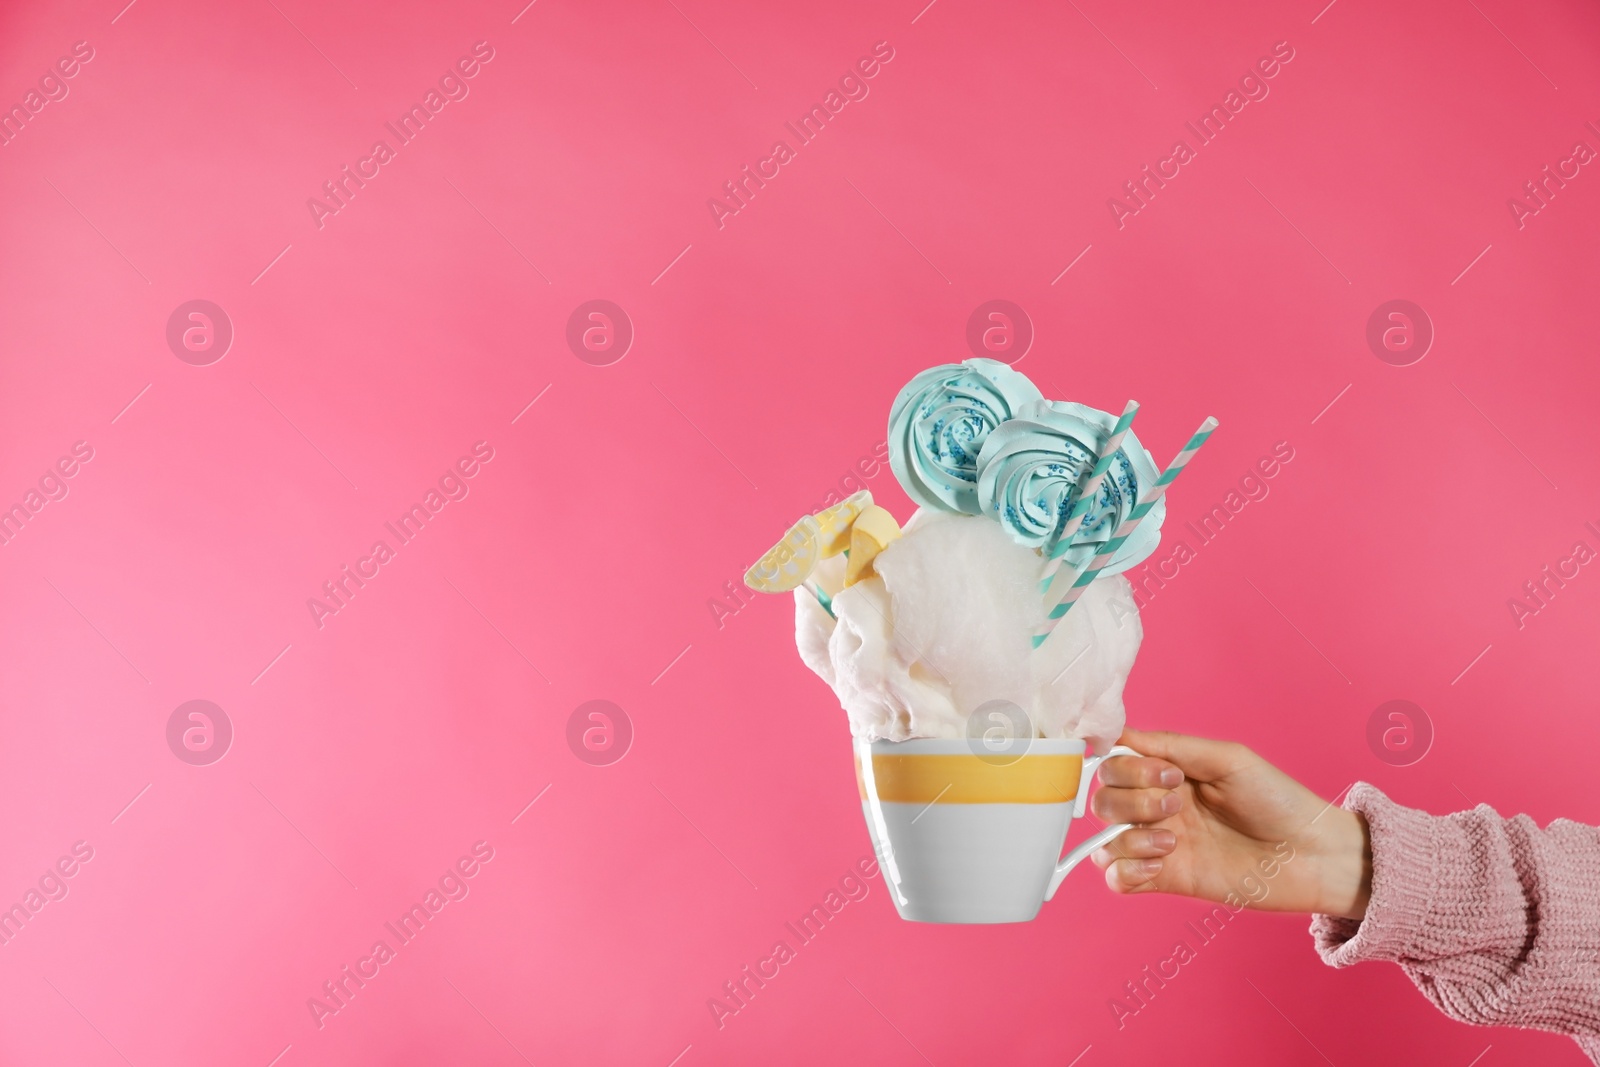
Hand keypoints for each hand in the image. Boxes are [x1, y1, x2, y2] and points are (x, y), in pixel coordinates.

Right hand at [1088, 728, 1371, 918]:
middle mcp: (1158, 808)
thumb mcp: (1227, 758)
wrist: (1312, 854)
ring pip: (1104, 841)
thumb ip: (1172, 746)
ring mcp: (1160, 845)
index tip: (1168, 775)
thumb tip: (1121, 736)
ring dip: (1128, 838)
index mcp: (1168, 775)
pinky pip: (1117, 880)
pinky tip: (1160, 864)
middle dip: (1130, 800)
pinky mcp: (1167, 881)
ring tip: (1171, 842)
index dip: (1127, 768)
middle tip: (1175, 804)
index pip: (1114, 764)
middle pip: (1102, 801)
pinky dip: (1126, 871)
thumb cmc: (1278, 800)